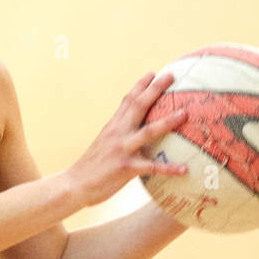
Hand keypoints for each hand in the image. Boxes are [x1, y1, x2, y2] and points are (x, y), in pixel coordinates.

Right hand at [65, 71, 188, 207]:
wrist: (74, 185)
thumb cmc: (91, 167)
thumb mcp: (103, 144)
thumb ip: (117, 135)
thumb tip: (133, 131)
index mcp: (113, 127)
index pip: (127, 101)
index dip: (140, 86)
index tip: (152, 73)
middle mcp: (117, 134)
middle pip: (138, 106)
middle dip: (155, 90)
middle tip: (171, 76)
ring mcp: (122, 150)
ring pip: (148, 132)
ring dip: (168, 121)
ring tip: (185, 113)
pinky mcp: (126, 168)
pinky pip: (152, 167)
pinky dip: (170, 168)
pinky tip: (185, 169)